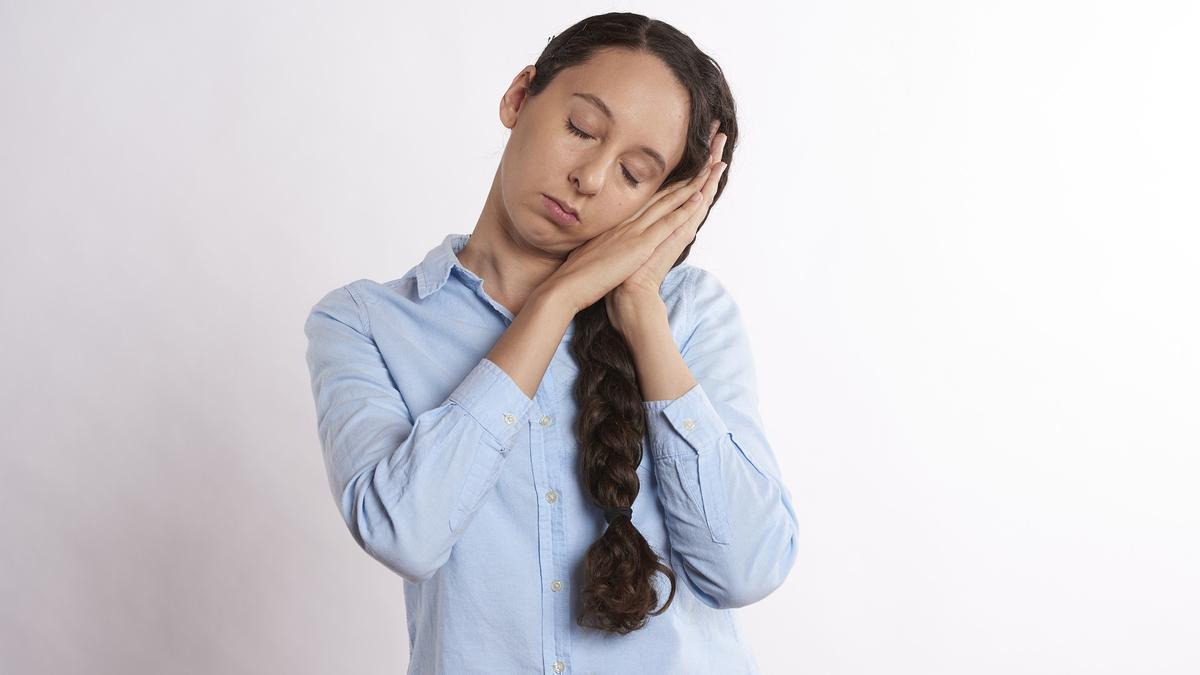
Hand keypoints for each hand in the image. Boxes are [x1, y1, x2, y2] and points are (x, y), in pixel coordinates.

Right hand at [543, 125, 726, 314]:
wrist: (566, 287)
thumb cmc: (577, 274)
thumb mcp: (593, 252)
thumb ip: (605, 243)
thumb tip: (609, 243)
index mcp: (620, 224)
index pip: (651, 200)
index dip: (671, 184)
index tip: (688, 171)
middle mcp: (629, 222)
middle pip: (664, 194)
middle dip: (688, 175)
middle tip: (707, 154)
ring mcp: (634, 231)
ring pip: (669, 202)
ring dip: (693, 184)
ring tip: (713, 166)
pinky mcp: (639, 245)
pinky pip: (667, 223)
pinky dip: (683, 209)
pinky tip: (699, 195)